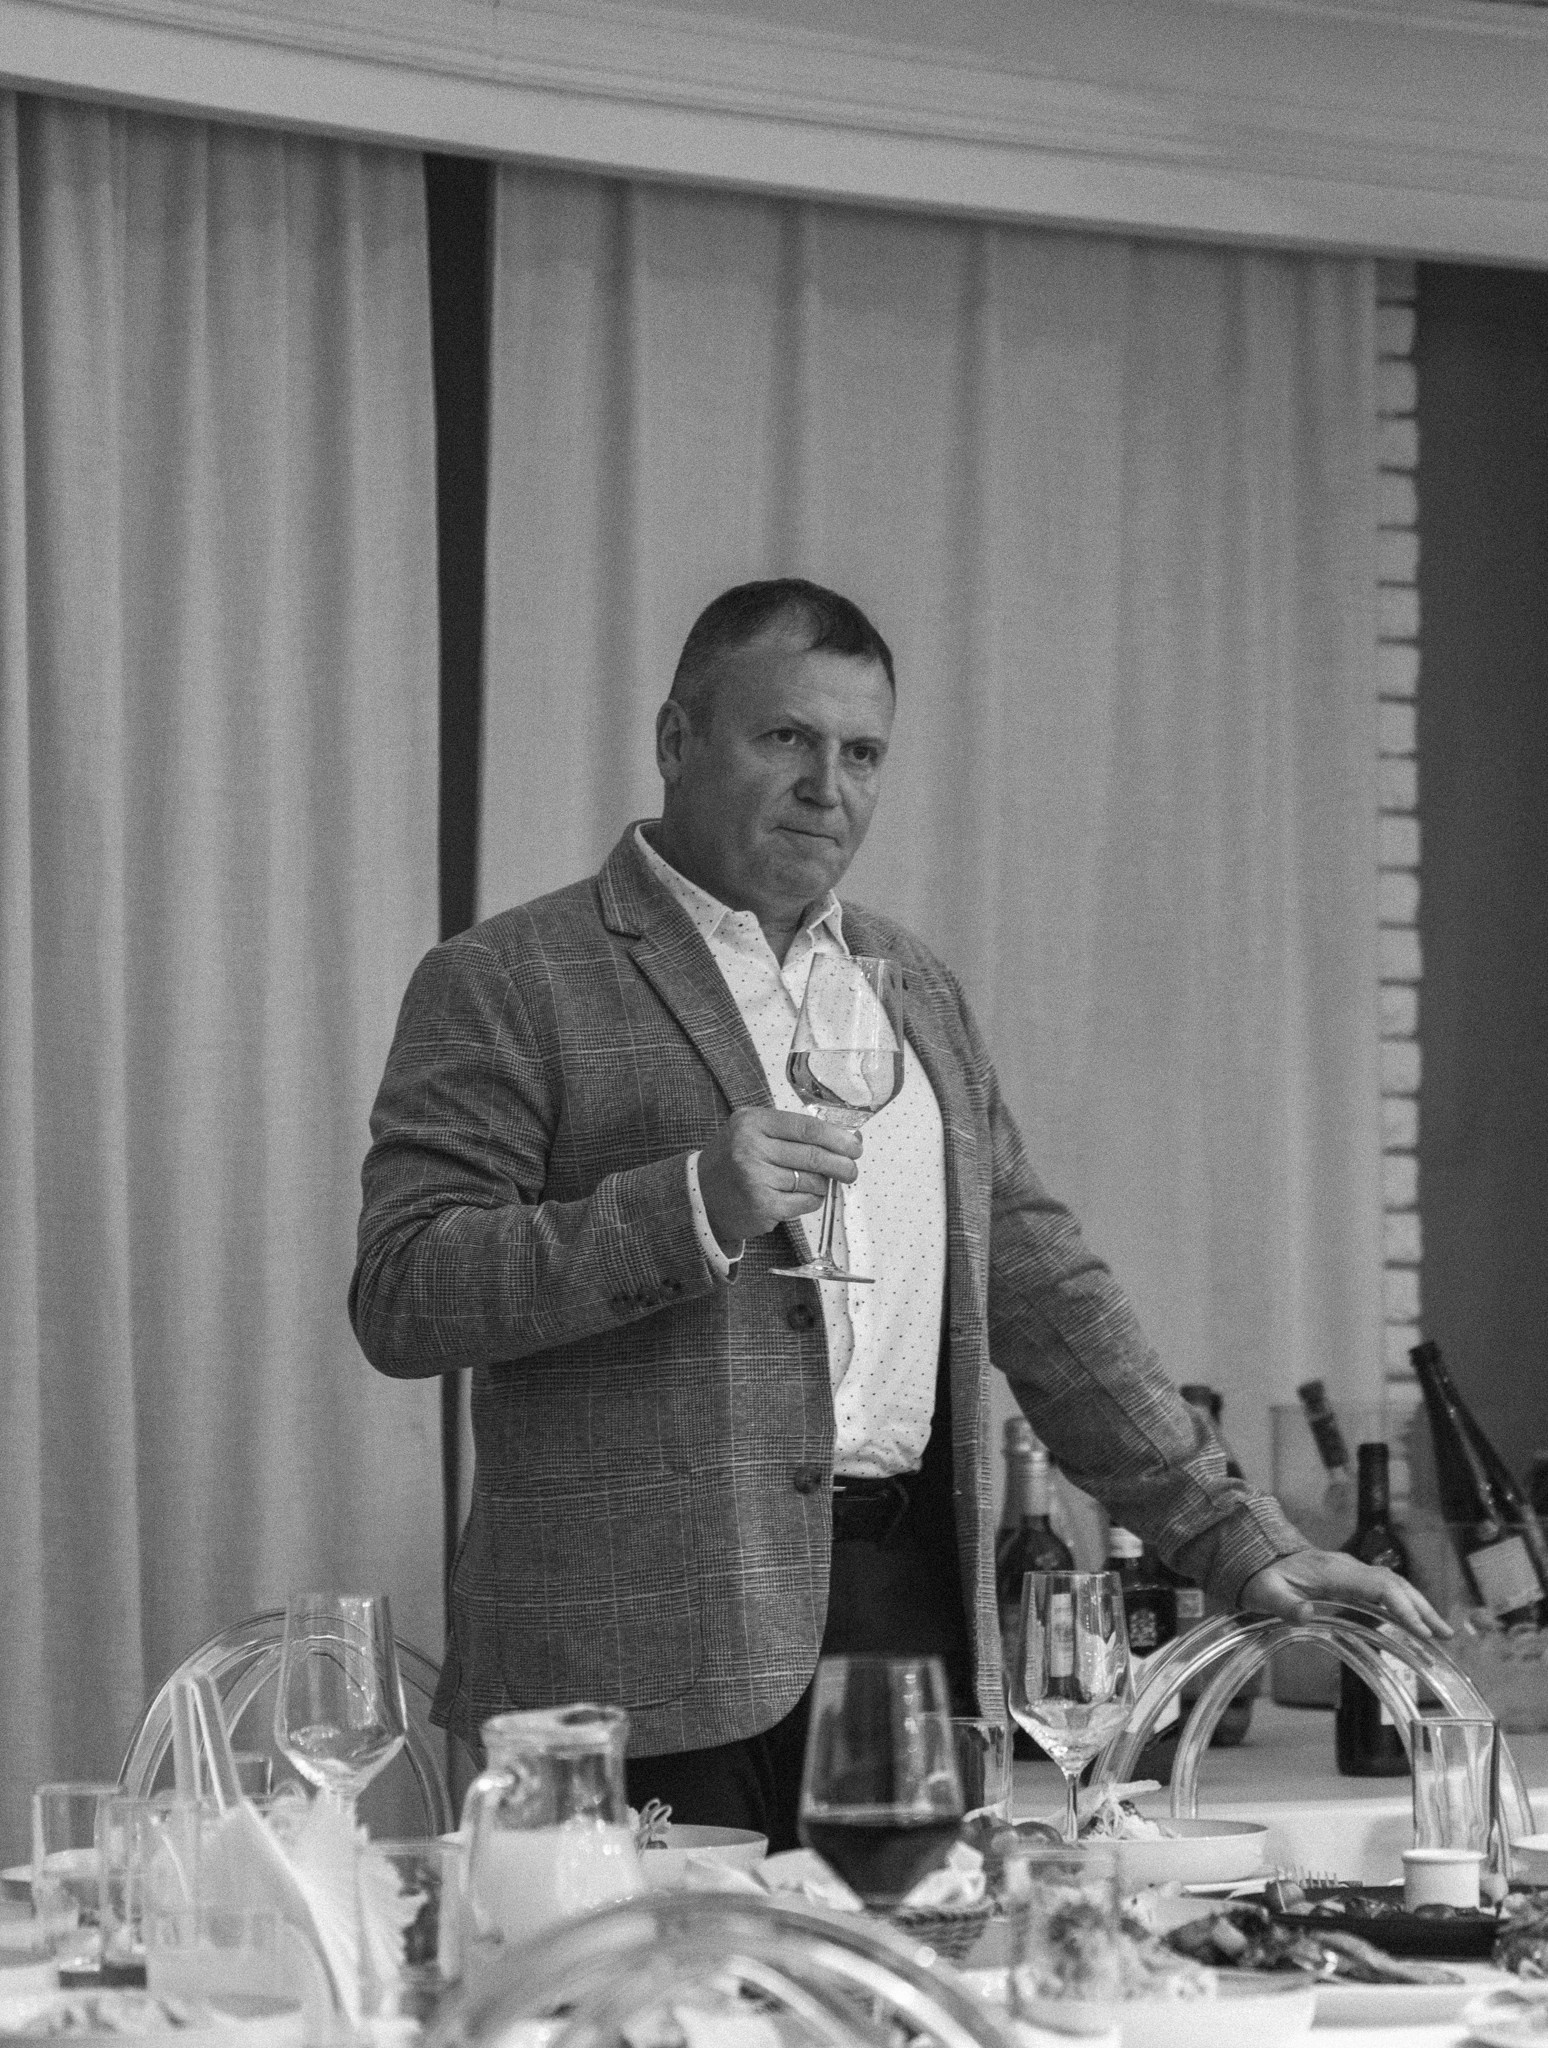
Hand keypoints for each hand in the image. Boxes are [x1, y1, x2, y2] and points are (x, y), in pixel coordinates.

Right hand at [697, 1107, 860, 1246]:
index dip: (837, 1136)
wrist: (701, 1195)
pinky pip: (804, 1202)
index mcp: (751, 1122)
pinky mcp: (762, 1205)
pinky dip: (812, 1200)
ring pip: (812, 1181)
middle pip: (813, 1155)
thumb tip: (843, 1137)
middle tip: (852, 1169)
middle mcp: (750, 1147)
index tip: (854, 1144)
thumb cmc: (734, 1161)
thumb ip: (790, 1131)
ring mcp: (755, 1178)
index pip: (806, 1127)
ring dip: (823, 1184)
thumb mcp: (752, 1132)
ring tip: (818, 1183)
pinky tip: (805, 1196)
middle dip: (841, 1163)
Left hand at [1239, 1548, 1451, 1638]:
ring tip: (1439, 1632)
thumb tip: (1306, 1614)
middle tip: (1444, 1634)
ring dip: (1416, 1606)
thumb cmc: (1260, 1579)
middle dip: (1420, 1607)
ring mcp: (1349, 1571)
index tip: (1421, 1629)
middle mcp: (1346, 1567)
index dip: (1402, 1605)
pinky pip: (1382, 1589)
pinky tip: (1414, 1623)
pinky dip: (1402, 1605)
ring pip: (1391, 1584)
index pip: (1377, 1585)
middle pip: (1392, 1583)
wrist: (1254, 1560)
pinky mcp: (1348, 1579)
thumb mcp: (1264, 1593)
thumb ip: (1284, 1605)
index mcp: (1331, 1570)